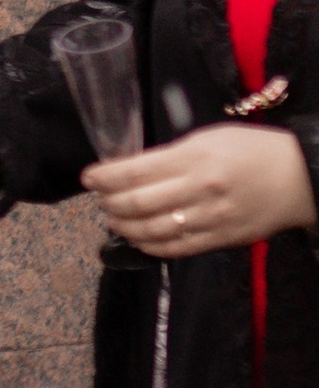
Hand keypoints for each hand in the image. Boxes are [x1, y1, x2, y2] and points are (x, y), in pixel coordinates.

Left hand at [85, 127, 317, 256]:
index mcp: (194, 158)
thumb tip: (134, 170)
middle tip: (100, 199)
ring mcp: (209, 218)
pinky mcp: (219, 240)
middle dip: (109, 203)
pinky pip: (175, 249)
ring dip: (124, 227)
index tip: (88, 177)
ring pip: (151, 231)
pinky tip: (138, 237)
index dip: (104, 177)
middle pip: (137, 204)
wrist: (300, 178)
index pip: (135, 170)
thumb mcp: (209, 138)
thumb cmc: (253, 150)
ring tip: (114, 219)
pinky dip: (149, 245)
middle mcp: (199, 189)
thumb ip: (171, 155)